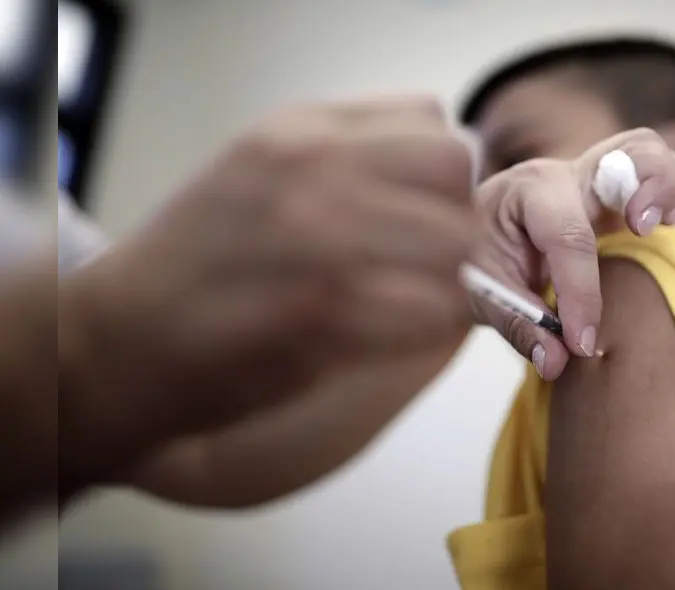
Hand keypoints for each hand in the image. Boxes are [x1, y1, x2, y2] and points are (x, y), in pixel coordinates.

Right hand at [59, 97, 475, 487]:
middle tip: (428, 264)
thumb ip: (351, 159)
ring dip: (447, 281)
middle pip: (455, 175)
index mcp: (302, 131)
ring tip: (410, 302)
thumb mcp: (263, 172)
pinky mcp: (321, 315)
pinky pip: (430, 312)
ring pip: (455, 246)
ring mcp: (316, 239)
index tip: (422, 215)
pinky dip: (425, 329)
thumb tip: (445, 169)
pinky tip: (390, 335)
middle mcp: (312, 170)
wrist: (115, 342)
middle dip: (455, 223)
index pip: (434, 125)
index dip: (440, 178)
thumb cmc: (198, 262)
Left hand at [472, 128, 674, 380]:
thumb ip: (517, 325)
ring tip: (664, 233)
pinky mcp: (616, 201)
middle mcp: (570, 174)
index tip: (584, 342)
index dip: (581, 293)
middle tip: (644, 232)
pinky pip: (662, 194)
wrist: (465, 231)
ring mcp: (598, 182)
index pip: (568, 234)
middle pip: (633, 150)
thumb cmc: (468, 255)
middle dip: (652, 187)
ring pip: (653, 156)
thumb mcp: (478, 293)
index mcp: (528, 189)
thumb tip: (557, 362)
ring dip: (671, 191)